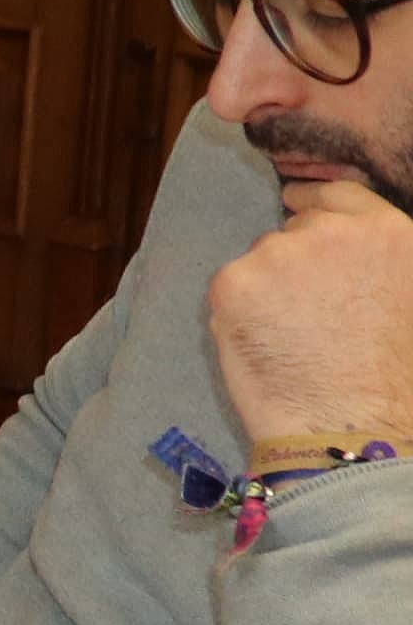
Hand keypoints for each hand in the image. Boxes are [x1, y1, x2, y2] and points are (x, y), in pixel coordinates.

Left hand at [206, 171, 412, 455]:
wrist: (353, 430)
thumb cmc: (398, 383)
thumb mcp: (412, 298)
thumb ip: (383, 262)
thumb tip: (356, 262)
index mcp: (391, 233)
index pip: (341, 194)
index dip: (314, 199)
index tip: (292, 200)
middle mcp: (335, 231)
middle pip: (297, 229)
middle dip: (296, 260)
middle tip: (305, 310)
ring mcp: (281, 253)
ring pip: (261, 260)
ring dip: (267, 287)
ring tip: (292, 338)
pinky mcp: (235, 282)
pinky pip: (230, 288)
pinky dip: (239, 312)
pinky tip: (264, 345)